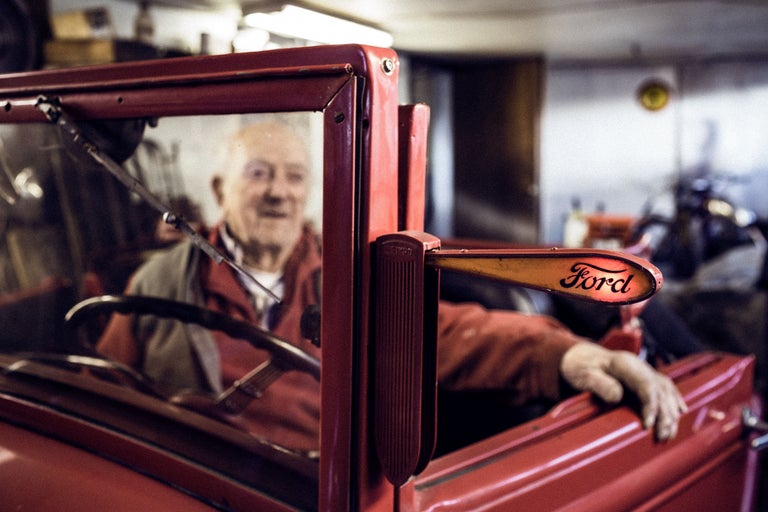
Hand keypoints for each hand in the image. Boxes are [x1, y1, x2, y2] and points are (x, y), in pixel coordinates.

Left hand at [560, 341, 686, 440]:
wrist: (580, 357)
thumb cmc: (580, 366)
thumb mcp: (583, 374)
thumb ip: (599, 384)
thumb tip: (617, 396)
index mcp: (625, 364)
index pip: (646, 384)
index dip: (651, 405)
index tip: (648, 425)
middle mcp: (639, 366)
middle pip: (660, 390)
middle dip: (664, 414)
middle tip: (662, 435)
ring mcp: (644, 371)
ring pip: (666, 390)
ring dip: (671, 412)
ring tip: (669, 433)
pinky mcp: (645, 378)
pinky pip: (665, 388)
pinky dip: (674, 400)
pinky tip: (680, 413)